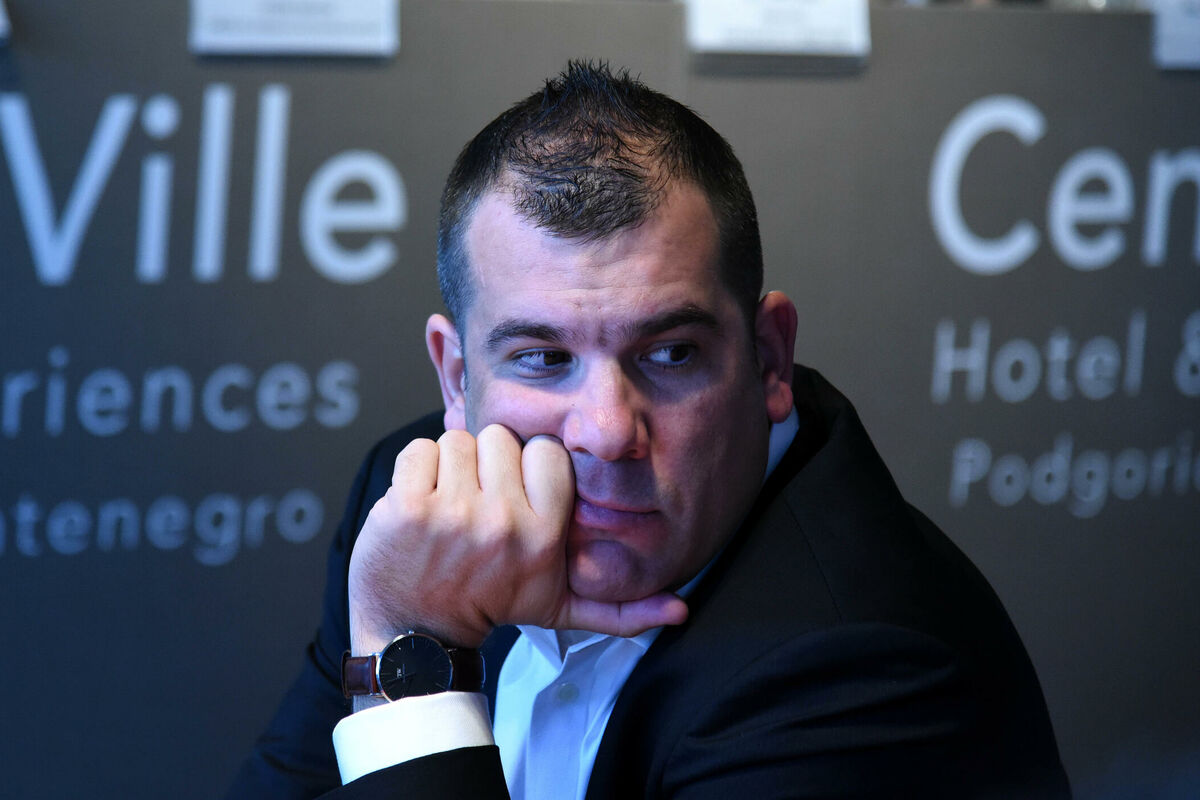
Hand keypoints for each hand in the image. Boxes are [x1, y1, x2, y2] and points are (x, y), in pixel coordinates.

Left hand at [347, 424, 687, 657]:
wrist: (419, 633)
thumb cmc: (491, 606)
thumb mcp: (562, 608)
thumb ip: (623, 609)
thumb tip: (679, 610)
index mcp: (543, 534)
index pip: (546, 451)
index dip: (530, 466)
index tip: (518, 494)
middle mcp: (501, 521)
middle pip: (501, 439)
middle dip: (489, 464)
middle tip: (479, 502)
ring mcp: (451, 512)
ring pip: (459, 440)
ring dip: (451, 467)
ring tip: (451, 505)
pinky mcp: (406, 508)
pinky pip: (419, 450)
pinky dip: (416, 470)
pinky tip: (422, 503)